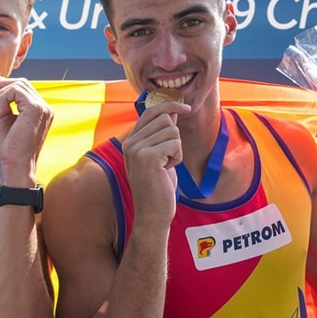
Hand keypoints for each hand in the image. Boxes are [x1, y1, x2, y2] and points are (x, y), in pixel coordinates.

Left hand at [0, 74, 53, 184]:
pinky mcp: (36, 109)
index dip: (5, 82)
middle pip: (22, 83)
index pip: (23, 88)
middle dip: (1, 85)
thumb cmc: (11, 150)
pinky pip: (16, 91)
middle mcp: (45, 108)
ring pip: (18, 85)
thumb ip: (2, 104)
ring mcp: (43, 108)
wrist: (16, 166)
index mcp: (40, 111)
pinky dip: (3, 98)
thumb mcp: (5, 120)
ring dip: (0, 93)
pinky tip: (0, 111)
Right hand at [121, 100, 189, 223]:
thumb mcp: (159, 156)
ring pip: (172, 130)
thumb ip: (162, 134)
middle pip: (165, 119)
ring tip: (166, 166)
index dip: (170, 105)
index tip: (186, 107)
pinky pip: (175, 143)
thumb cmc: (158, 186)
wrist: (152, 213)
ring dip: (177, 149)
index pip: (151, 111)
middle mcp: (130, 142)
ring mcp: (137, 149)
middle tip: (168, 158)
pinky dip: (178, 157)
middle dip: (174, 137)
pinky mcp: (148, 157)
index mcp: (130, 141)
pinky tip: (168, 170)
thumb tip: (173, 111)